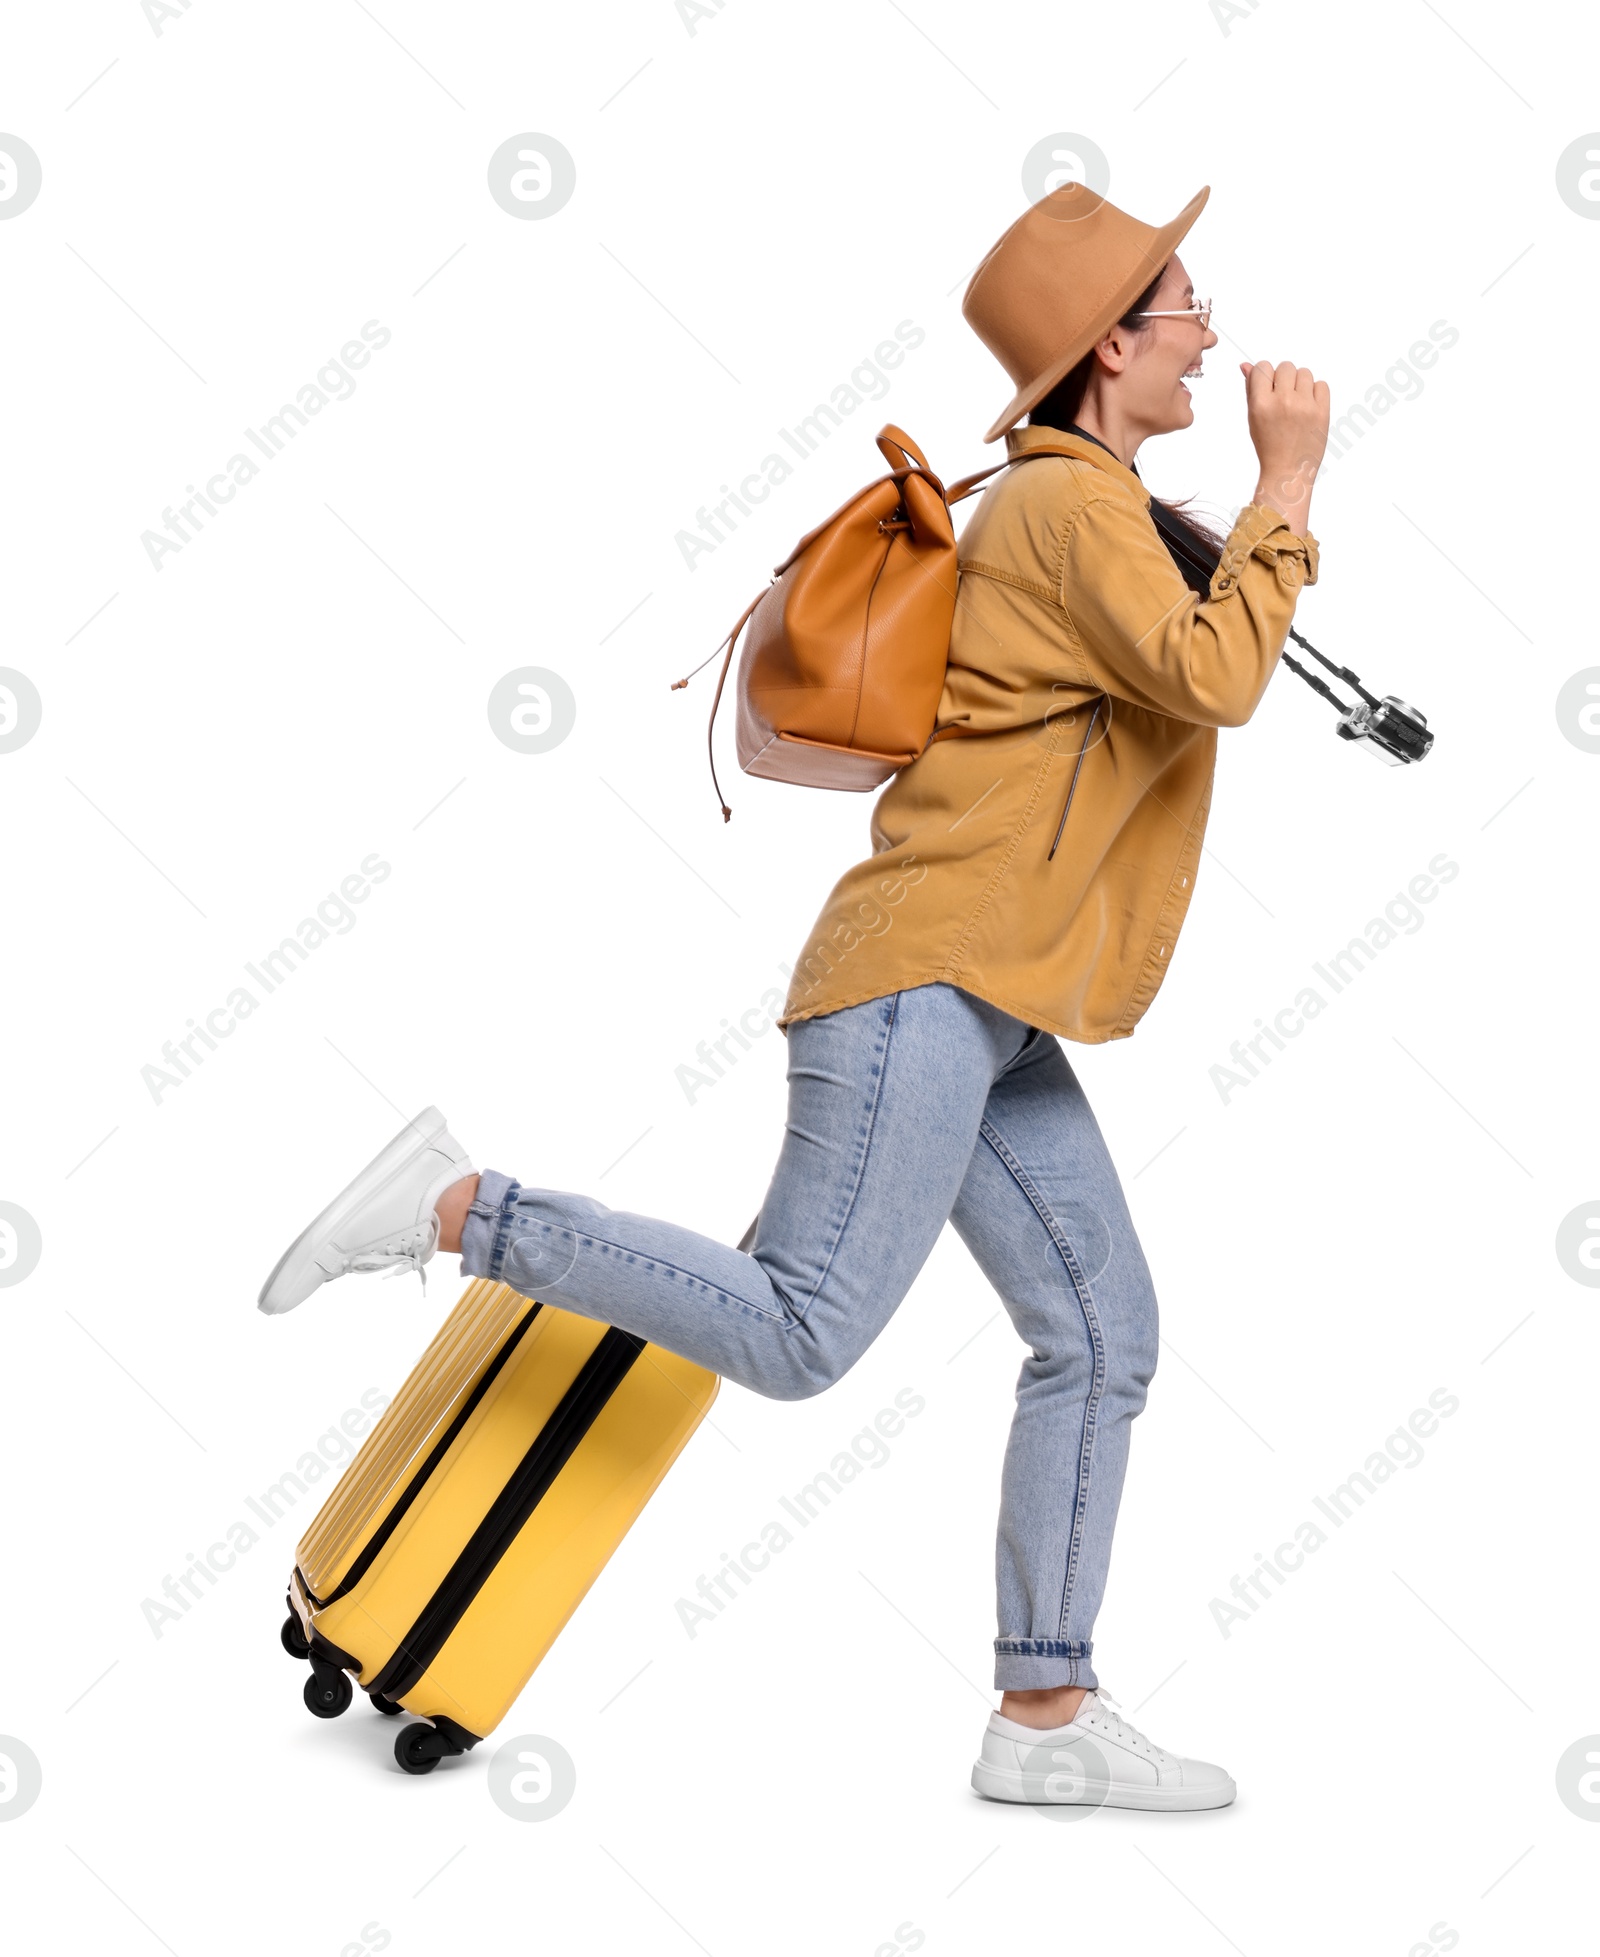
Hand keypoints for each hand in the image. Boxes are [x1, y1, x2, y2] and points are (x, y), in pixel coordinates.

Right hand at [1241, 360, 1329, 535]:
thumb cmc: (1269, 445)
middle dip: (1284, 379)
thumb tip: (1246, 365)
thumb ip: (1251, 389)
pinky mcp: (1322, 410)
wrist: (1288, 471)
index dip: (1265, 376)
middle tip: (1283, 398)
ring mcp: (1304, 405)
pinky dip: (1315, 393)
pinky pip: (1321, 384)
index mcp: (1261, 404)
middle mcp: (1282, 401)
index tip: (1268, 388)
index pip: (1262, 367)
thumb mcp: (1254, 417)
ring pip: (1304, 372)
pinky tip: (1308, 408)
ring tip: (1296, 404)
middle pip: (1286, 366)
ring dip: (1300, 384)